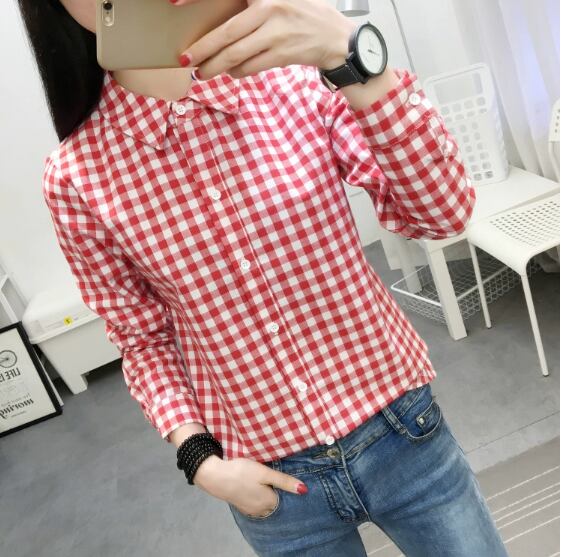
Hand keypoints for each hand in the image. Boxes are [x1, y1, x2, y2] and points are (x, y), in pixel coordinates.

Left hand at [169, 0, 356, 78]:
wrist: (336, 38)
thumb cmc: (303, 14)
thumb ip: (251, 7)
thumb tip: (221, 27)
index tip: (174, 1)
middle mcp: (268, 9)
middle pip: (226, 33)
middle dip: (202, 49)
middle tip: (185, 59)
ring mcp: (276, 33)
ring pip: (236, 55)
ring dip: (215, 67)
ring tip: (203, 73)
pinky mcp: (282, 54)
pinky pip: (251, 67)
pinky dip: (237, 72)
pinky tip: (230, 72)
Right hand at [193, 454, 307, 517]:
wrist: (216, 476)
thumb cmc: (242, 472)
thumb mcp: (265, 473)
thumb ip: (284, 481)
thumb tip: (304, 490)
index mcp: (270, 503)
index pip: (285, 498)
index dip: (285, 487)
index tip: (281, 476)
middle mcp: (261, 511)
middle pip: (275, 502)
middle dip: (276, 491)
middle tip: (272, 476)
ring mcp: (250, 510)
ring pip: (265, 503)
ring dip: (266, 494)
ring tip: (263, 480)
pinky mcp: (241, 506)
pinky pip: (255, 503)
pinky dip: (257, 496)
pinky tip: (253, 485)